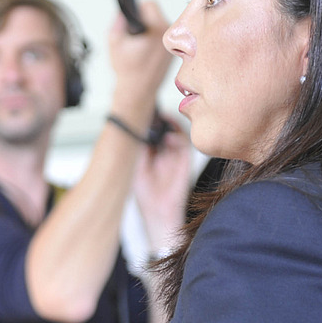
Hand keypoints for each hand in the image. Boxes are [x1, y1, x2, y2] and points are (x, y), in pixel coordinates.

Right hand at [108, 0, 172, 123]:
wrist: (138, 90)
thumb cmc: (127, 69)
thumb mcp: (114, 41)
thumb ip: (118, 21)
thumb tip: (124, 11)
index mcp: (155, 29)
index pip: (149, 4)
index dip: (136, 8)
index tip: (131, 15)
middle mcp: (167, 34)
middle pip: (155, 13)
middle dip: (142, 19)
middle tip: (132, 32)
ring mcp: (172, 43)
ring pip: (158, 24)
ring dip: (147, 28)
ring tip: (138, 43)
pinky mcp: (172, 50)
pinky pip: (161, 36)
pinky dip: (152, 38)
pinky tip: (144, 49)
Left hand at [133, 116, 193, 252]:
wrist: (158, 212)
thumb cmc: (146, 194)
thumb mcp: (136, 167)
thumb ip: (140, 148)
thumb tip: (139, 127)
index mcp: (150, 152)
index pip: (151, 130)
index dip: (149, 120)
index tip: (143, 110)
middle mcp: (163, 152)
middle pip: (164, 128)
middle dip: (159, 118)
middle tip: (154, 111)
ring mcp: (174, 156)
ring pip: (176, 133)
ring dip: (170, 125)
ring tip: (163, 120)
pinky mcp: (185, 162)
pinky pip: (185, 145)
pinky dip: (179, 138)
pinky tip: (170, 136)